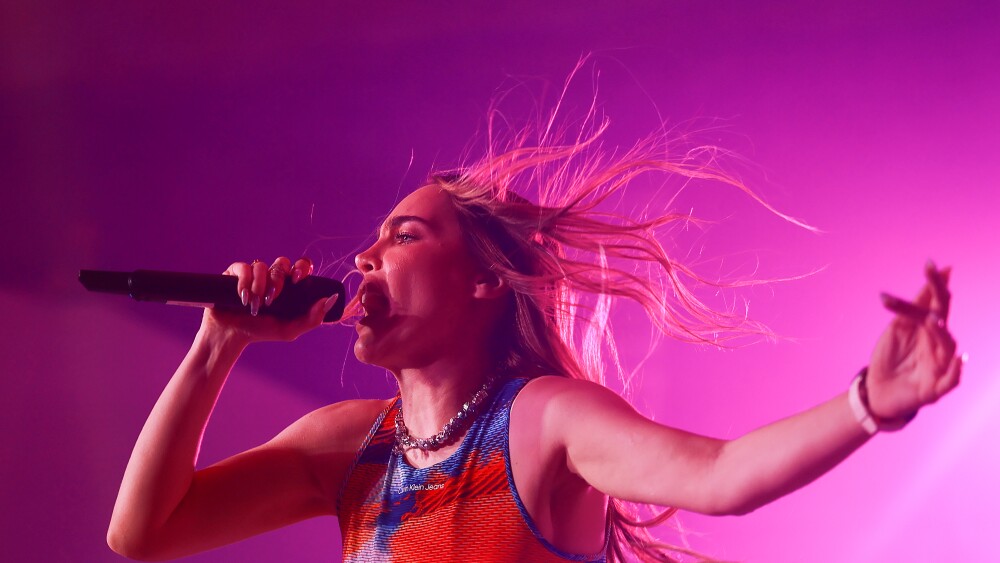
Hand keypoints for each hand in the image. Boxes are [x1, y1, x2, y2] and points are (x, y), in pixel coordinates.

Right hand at [202, 256, 335, 343]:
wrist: (231, 336)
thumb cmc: (261, 332)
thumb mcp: (290, 329)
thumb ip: (312, 318)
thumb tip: (330, 299)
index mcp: (288, 286)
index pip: (300, 266)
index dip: (301, 267)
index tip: (297, 280)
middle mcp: (272, 277)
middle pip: (282, 263)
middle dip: (279, 280)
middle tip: (273, 298)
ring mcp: (253, 274)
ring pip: (262, 266)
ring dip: (260, 285)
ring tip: (255, 305)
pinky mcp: (235, 274)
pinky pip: (243, 267)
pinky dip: (244, 282)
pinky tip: (243, 297)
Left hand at [867, 261, 962, 421]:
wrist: (876, 392)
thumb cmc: (891, 358)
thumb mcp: (898, 328)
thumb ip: (914, 306)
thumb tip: (938, 272)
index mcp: (929, 329)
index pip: (935, 302)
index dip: (933, 284)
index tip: (930, 263)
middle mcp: (938, 345)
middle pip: (941, 318)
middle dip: (938, 298)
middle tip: (933, 277)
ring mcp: (939, 366)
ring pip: (947, 347)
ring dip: (941, 333)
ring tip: (934, 319)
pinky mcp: (934, 389)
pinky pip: (952, 380)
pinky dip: (957, 369)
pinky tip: (961, 358)